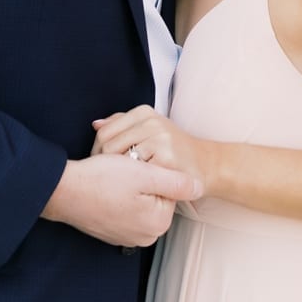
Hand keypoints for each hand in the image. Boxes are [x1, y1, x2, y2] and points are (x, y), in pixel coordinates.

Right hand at [41, 153, 201, 247]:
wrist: (63, 191)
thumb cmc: (101, 179)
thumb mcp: (144, 174)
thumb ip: (177, 182)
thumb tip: (200, 187)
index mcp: (158, 224)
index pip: (170, 189)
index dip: (153, 171)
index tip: (134, 167)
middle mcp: (145, 237)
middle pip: (156, 197)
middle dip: (143, 181)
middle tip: (122, 172)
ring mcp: (127, 237)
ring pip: (140, 201)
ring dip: (130, 188)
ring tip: (111, 180)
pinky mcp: (112, 232)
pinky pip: (125, 209)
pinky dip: (118, 197)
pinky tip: (105, 189)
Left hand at [92, 105, 208, 186]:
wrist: (206, 164)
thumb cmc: (172, 150)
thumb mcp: (149, 129)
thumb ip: (122, 124)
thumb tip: (96, 125)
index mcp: (144, 112)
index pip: (104, 132)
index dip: (97, 152)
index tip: (101, 166)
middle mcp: (151, 122)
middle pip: (108, 146)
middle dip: (104, 165)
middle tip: (110, 179)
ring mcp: (159, 140)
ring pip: (120, 161)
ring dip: (117, 176)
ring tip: (122, 184)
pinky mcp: (165, 159)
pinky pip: (136, 174)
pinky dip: (133, 183)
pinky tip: (138, 188)